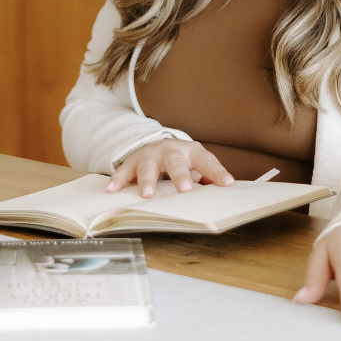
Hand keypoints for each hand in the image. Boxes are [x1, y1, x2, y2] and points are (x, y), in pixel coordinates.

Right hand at [106, 139, 233, 197]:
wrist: (157, 145)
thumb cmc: (182, 161)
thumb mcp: (197, 166)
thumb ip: (209, 178)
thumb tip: (227, 191)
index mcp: (191, 152)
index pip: (206, 161)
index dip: (217, 172)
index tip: (227, 183)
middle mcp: (170, 151)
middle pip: (175, 161)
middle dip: (180, 175)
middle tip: (185, 189)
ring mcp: (150, 155)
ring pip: (148, 166)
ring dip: (147, 180)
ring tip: (147, 195)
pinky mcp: (133, 162)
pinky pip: (124, 171)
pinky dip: (118, 181)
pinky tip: (112, 190)